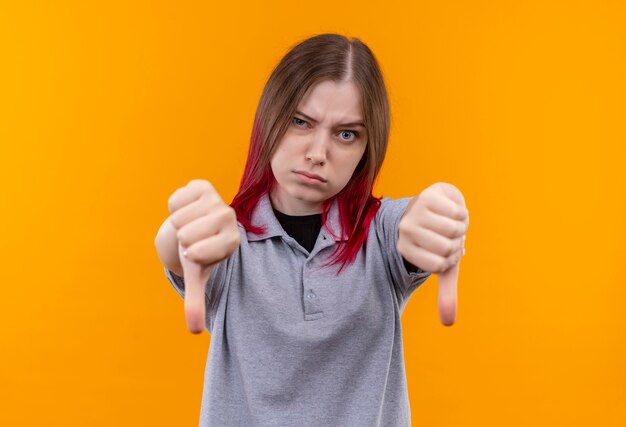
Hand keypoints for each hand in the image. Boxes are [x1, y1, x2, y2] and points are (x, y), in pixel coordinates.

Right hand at [167, 179, 239, 333]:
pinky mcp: (202, 185)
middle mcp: (229, 217)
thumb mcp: (198, 275)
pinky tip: (187, 210)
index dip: (189, 255)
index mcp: (232, 241)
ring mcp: (217, 199)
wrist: (196, 225)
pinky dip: (174, 207)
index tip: (198, 252)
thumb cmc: (198, 252)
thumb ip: (197, 301)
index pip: (196, 252)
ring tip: (191, 224)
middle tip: (193, 237)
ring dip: (178, 222)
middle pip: (186, 233)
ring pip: (179, 217)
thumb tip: (194, 331)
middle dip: (182, 238)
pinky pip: (175, 200)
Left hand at [397, 182, 468, 325]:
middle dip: (457, 243)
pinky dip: (462, 214)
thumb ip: (445, 294)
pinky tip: (451, 211)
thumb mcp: (443, 265)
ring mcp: (415, 211)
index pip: (438, 265)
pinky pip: (458, 212)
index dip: (449, 260)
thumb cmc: (438, 238)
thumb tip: (448, 324)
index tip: (443, 252)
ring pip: (454, 229)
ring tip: (450, 225)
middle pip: (447, 247)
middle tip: (448, 237)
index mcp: (404, 248)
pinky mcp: (428, 195)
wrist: (434, 204)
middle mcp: (405, 229)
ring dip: (461, 228)